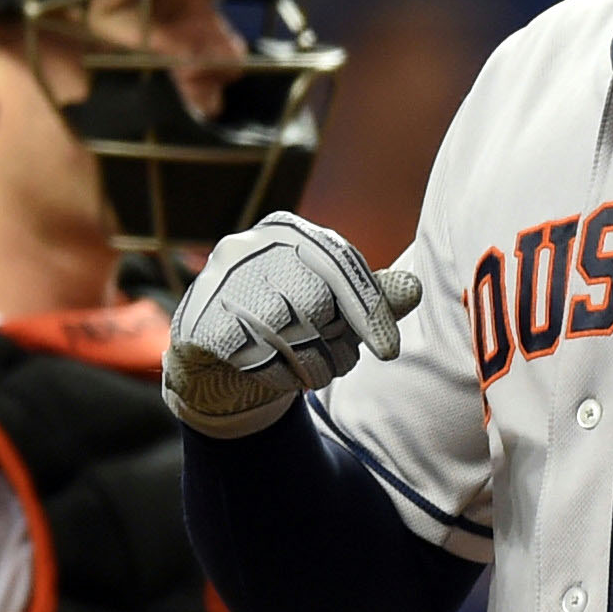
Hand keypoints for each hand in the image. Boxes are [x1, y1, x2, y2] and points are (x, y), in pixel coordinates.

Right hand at [163, 213, 424, 437]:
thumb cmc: (285, 324)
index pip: (339, 263)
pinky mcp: (199, 324)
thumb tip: (413, 290)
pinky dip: (276, 377)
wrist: (215, 358)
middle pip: (314, 300)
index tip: (388, 350)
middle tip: (337, 364)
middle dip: (335, 343)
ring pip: (284, 331)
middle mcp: (247, 248)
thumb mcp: (332, 307)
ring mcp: (218, 285)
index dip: (369, 309)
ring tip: (313, 375)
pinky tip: (278, 378)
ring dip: (311, 367)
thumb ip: (370, 298)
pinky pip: (253, 357)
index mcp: (286, 232)